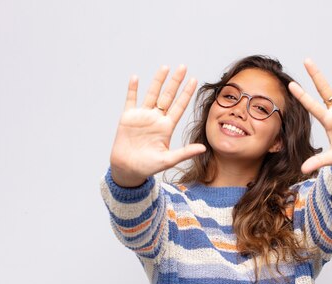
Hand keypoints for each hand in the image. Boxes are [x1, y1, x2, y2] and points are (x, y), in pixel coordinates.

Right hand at [109, 65, 205, 186]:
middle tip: (183, 67)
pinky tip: (135, 78)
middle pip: (167, 96)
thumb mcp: (168, 160)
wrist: (128, 169)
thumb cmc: (148, 167)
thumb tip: (203, 148)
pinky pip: (130, 100)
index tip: (194, 80)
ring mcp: (142, 116)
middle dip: (175, 82)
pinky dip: (132, 89)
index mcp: (166, 127)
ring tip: (165, 67)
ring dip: (158, 81)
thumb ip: (185, 152)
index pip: (179, 106)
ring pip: (151, 94)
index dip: (186, 93)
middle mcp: (156, 119)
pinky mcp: (128, 117)